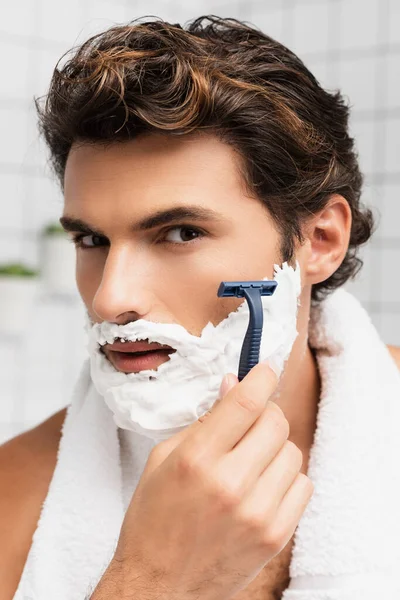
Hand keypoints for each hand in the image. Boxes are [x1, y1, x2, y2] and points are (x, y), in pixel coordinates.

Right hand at [109, 361, 313, 599]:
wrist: (159, 586)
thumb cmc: (154, 519)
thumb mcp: (164, 458)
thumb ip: (203, 420)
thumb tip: (234, 385)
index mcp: (197, 459)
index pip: (245, 402)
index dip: (261, 377)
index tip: (265, 370)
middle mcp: (231, 484)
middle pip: (275, 422)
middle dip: (264, 413)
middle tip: (249, 423)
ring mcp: (258, 513)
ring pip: (293, 452)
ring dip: (274, 448)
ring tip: (251, 462)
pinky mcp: (276, 535)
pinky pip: (303, 485)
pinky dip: (286, 478)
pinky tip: (263, 486)